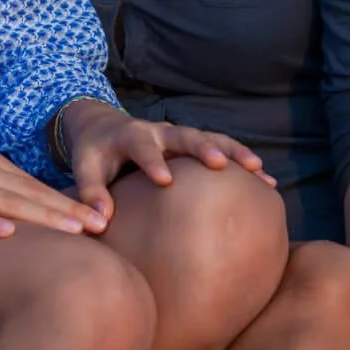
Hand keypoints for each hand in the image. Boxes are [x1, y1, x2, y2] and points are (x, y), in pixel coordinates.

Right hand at [0, 134, 109, 239]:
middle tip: (101, 227)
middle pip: (31, 194)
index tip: (100, 219)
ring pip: (8, 202)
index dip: (68, 203)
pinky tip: (7, 232)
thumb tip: (20, 215)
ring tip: (72, 230)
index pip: (34, 187)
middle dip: (68, 211)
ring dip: (42, 216)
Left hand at [59, 99, 275, 220]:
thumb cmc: (94, 154)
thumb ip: (91, 192)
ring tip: (259, 170)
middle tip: (220, 164)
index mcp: (130, 136)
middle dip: (202, 148)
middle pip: (183, 135)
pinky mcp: (191, 143)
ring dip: (234, 152)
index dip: (152, 162)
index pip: (142, 148)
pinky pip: (220, 146)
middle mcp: (158, 131)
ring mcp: (178, 135)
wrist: (104, 127)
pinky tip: (265, 179)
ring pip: (210, 138)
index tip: (165, 180)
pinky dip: (241, 159)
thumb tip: (99, 222)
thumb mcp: (85, 168)